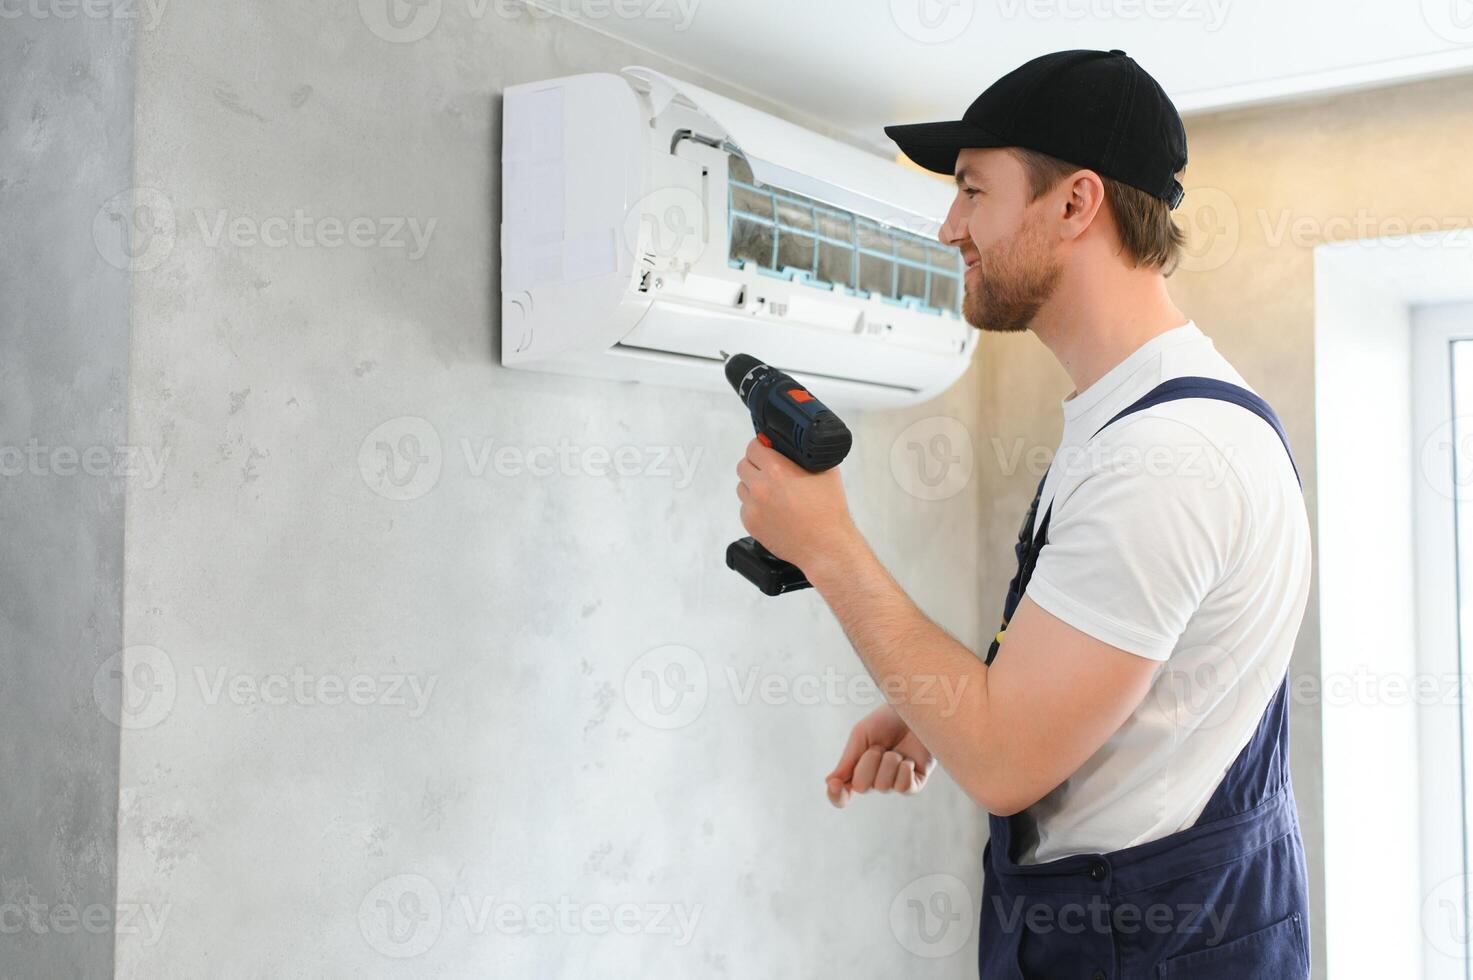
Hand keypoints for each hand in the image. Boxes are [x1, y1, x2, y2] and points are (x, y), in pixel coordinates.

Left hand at [735, 437, 856, 570]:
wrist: (826, 546)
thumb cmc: (828, 511)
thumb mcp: (825, 471)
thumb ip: (804, 455)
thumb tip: (793, 446)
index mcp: (776, 470)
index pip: (753, 447)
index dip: (760, 447)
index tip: (765, 450)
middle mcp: (760, 487)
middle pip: (743, 466)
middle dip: (755, 466)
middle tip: (769, 472)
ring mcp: (753, 507)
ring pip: (742, 487)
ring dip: (753, 486)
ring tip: (773, 494)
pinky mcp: (751, 524)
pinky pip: (745, 507)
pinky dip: (755, 507)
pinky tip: (773, 511)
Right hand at [826, 704, 936, 807]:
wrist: (913, 711)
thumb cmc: (886, 721)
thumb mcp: (860, 736)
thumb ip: (847, 760)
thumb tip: (829, 782)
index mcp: (857, 770)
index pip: (842, 796)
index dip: (836, 796)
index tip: (834, 785)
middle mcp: (874, 781)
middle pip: (861, 786)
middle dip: (868, 762)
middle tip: (879, 746)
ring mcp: (894, 783)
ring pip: (883, 786)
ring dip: (888, 762)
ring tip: (896, 749)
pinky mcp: (914, 784)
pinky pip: (903, 787)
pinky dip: (904, 770)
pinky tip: (908, 760)